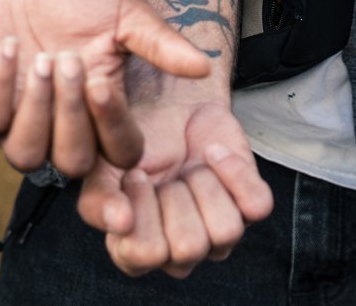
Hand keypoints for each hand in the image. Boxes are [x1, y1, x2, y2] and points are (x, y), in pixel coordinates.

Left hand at [0, 0, 210, 176]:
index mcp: (100, 115)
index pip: (118, 153)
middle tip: (71, 60)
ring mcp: (15, 124)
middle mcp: (59, 130)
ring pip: (27, 156)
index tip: (104, 84)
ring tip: (43, 58)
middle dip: (72, 114)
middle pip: (73, 163)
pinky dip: (0, 85)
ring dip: (37, 109)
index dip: (114, 130)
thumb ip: (159, 43)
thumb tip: (203, 66)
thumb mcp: (122, 15)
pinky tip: (8, 46)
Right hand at [76, 98, 271, 277]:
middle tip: (165, 171)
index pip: (145, 254)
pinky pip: (256, 206)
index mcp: (135, 250)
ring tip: (188, 167)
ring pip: (226, 232)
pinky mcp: (250, 206)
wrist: (168, 101)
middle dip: (174, 195)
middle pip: (189, 247)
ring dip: (203, 184)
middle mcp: (179, 252)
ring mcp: (218, 234)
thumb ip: (99, 199)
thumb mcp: (102, 166)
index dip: (143, 210)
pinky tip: (213, 154)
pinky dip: (233, 170)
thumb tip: (119, 222)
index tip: (137, 174)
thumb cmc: (131, 140)